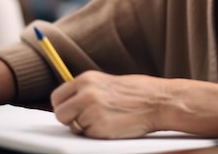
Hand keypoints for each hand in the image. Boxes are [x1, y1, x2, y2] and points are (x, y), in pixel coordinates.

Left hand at [51, 71, 168, 138]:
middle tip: (85, 119)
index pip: (57, 96)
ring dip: (85, 128)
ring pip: (73, 127)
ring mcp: (91, 112)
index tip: (70, 110)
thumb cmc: (139, 93)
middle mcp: (86, 94)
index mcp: (87, 79)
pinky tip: (112, 126)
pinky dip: (97, 134)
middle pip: (60, 114)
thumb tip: (71, 103)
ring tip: (105, 120)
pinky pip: (88, 136)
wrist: (160, 101)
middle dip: (69, 119)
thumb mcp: (108, 83)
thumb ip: (88, 90)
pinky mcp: (99, 129)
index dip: (63, 106)